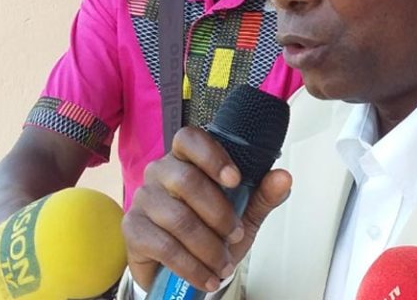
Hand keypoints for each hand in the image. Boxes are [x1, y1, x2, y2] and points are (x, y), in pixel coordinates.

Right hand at [121, 127, 291, 291]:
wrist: (184, 266)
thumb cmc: (212, 230)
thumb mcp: (244, 212)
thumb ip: (263, 194)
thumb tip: (284, 177)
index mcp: (187, 158)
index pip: (189, 139)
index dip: (211, 156)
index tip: (235, 180)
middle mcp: (161, 172)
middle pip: (186, 180)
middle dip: (219, 213)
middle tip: (235, 235)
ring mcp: (143, 198)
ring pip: (177, 218)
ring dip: (207, 246)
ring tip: (224, 264)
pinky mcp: (132, 229)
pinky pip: (163, 245)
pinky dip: (190, 266)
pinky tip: (206, 277)